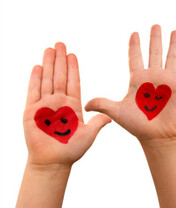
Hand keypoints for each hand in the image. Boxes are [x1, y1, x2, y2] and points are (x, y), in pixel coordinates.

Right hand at [24, 43, 110, 164]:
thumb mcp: (89, 135)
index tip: (74, 54)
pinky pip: (33, 91)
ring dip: (49, 64)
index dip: (73, 68)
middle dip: (60, 60)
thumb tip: (111, 116)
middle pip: (60, 76)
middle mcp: (59, 103)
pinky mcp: (32, 111)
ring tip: (50, 49)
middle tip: (61, 43)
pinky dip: (35, 79)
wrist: (53, 162)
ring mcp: (45, 105)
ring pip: (47, 80)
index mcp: (73, 106)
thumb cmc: (71, 150)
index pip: (73, 82)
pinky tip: (38, 67)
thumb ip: (98, 123)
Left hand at [85, 25, 175, 140]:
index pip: (135, 57)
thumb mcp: (117, 112)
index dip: (135, 46)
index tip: (134, 34)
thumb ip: (103, 103)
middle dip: (154, 38)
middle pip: (154, 52)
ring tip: (175, 31)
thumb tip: (86, 104)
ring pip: (172, 57)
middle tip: (155, 25)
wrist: (156, 135)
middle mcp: (153, 77)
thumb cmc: (137, 125)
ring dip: (174, 44)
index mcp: (137, 79)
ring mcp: (169, 81)